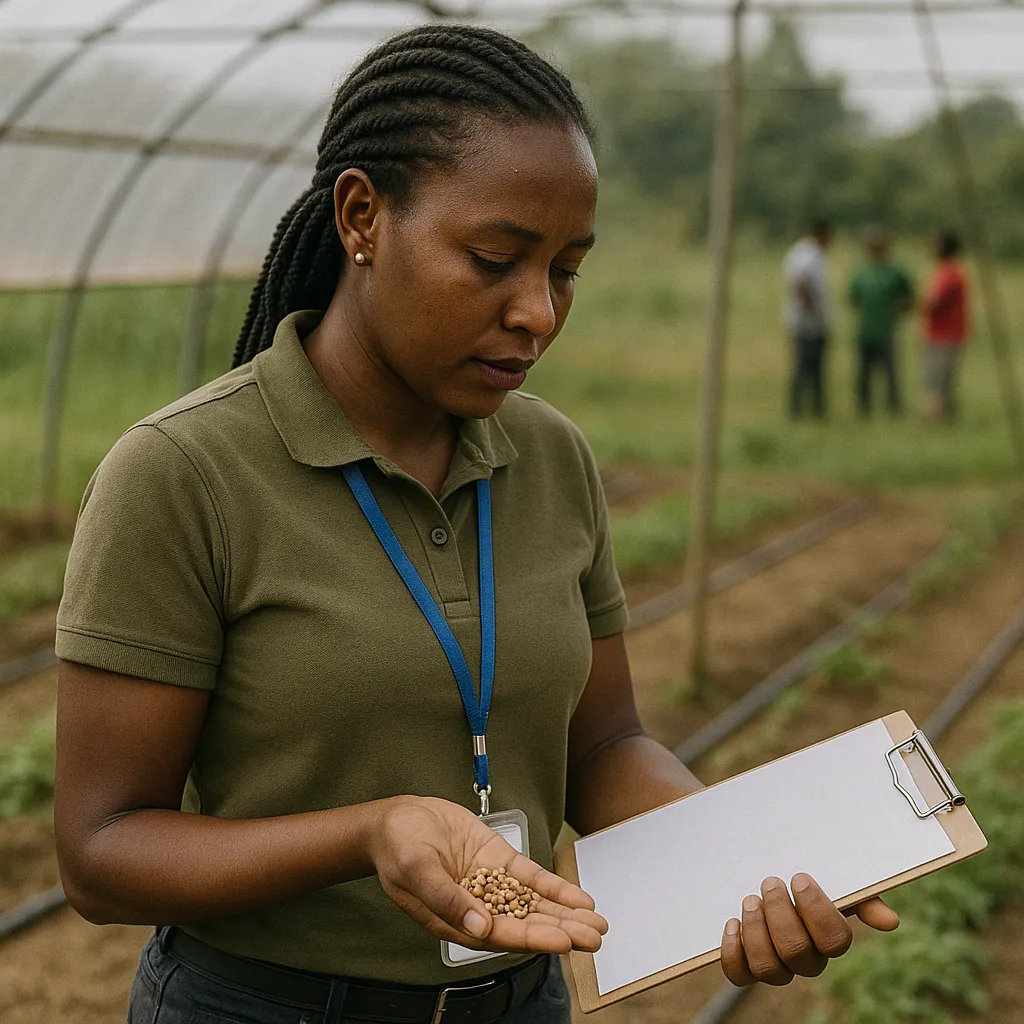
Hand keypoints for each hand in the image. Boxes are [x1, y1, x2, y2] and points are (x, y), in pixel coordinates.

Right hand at [369, 796, 607, 953]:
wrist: (397, 819)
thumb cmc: (398, 848)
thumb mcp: (416, 870)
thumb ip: (446, 899)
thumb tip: (478, 927)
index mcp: (456, 920)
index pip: (502, 935)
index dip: (534, 939)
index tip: (563, 942)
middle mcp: (478, 908)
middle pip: (526, 924)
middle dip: (561, 931)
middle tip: (595, 938)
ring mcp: (491, 884)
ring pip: (534, 904)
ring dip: (565, 914)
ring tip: (596, 924)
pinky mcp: (498, 861)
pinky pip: (531, 878)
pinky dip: (554, 888)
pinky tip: (577, 898)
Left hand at [720, 873, 898, 985]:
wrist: (769, 878)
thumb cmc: (805, 882)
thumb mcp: (836, 882)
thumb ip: (861, 897)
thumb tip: (890, 921)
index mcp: (830, 938)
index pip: (835, 940)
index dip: (817, 910)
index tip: (799, 878)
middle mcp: (806, 959)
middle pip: (797, 951)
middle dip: (780, 914)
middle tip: (770, 882)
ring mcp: (777, 966)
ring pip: (769, 968)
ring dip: (757, 931)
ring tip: (750, 900)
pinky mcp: (747, 967)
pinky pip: (740, 976)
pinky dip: (733, 952)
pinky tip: (733, 923)